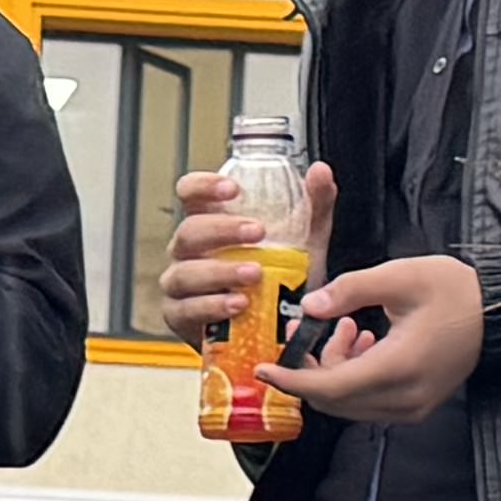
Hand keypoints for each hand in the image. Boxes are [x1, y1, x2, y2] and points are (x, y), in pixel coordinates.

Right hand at [159, 159, 333, 344]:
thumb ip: (313, 206)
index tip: (233, 189)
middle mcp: (188, 251)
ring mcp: (180, 284)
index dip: (203, 186)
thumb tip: (320, 171)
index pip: (190, 193)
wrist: (276, 330)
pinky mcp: (180, 316)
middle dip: (223, 230)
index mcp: (209, 222)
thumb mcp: (304, 240)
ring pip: (186, 272)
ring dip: (221, 271)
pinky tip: (238, 304)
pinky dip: (213, 306)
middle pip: (189, 231)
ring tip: (254, 274)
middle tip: (258, 232)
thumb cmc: (279, 279)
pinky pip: (188, 309)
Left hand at [268, 254, 484, 425]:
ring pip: (349, 402)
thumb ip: (351, 290)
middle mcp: (403, 398)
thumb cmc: (455, 290)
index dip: (292, 379)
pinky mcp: (415, 407)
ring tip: (346, 327)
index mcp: (399, 367)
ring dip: (333, 369)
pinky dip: (353, 376)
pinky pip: (368, 401)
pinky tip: (363, 342)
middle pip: (334, 399)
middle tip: (304, 328)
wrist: (498, 312)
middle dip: (309, 367)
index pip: (330, 386)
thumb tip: (310, 307)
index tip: (263, 369)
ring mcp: (411, 408)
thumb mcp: (402, 276)